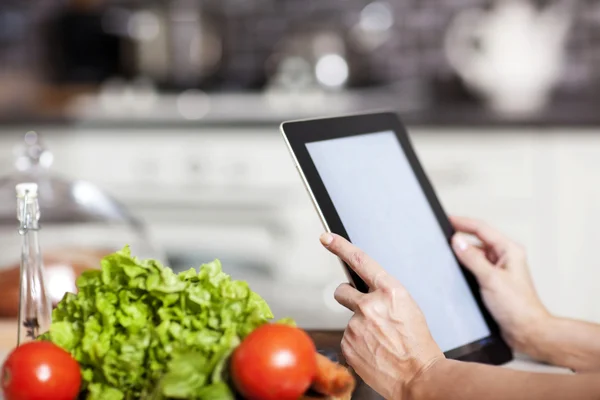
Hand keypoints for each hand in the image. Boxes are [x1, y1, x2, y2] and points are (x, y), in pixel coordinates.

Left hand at [319, 233, 443, 399]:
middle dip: (348, 298)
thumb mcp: (408, 308)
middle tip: (365, 313)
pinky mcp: (347, 344)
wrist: (419, 377)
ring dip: (359, 327)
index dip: (340, 246)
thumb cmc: (419, 345)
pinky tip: (373, 352)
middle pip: (342, 291)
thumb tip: (368, 291)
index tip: (326, 237)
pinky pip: (347, 338)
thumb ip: (385, 295)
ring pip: (348, 319)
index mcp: (390, 292)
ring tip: (379, 341)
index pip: (360, 260)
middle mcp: (370, 305)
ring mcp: (356, 326)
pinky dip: (357, 344)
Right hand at [450, 216, 550, 352]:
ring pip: (476, 254)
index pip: (482, 229)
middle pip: (479, 240)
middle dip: (461, 236)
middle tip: (443, 234)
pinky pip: (476, 267)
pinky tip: (456, 269)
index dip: (463, 223)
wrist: (527, 330)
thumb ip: (472, 258)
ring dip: (463, 253)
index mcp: (510, 250)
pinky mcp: (493, 281)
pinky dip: (465, 266)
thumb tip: (457, 241)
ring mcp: (499, 269)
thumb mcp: (491, 279)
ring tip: (446, 252)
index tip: (448, 220)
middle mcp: (505, 257)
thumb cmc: (518, 307)